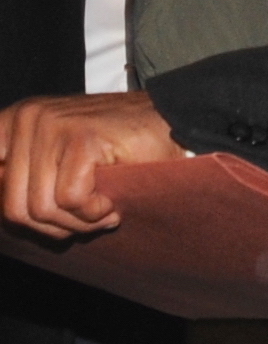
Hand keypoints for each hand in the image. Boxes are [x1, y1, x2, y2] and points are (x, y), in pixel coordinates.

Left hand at [0, 92, 185, 239]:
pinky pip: (70, 199)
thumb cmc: (121, 148)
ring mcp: (51, 125)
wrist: (174, 123)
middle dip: (55, 226)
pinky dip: (95, 212)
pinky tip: (112, 204)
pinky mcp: (80, 138)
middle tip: (88, 218)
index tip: (60, 211)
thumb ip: (25, 177)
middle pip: (14, 208)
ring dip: (78, 222)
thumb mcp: (59, 158)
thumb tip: (8, 212)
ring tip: (103, 211)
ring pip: (42, 208)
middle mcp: (28, 117)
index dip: (23, 212)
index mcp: (16, 120)